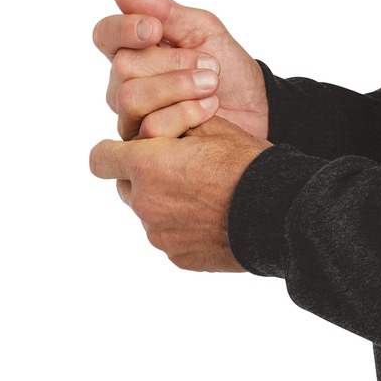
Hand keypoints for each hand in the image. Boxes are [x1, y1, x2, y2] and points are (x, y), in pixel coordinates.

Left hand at [88, 113, 270, 271]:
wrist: (279, 211)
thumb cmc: (246, 163)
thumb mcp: (211, 126)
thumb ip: (172, 123)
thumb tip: (156, 128)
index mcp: (147, 165)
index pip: (100, 158)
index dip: (112, 151)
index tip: (129, 150)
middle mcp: (145, 203)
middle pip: (126, 186)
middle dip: (144, 176)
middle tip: (179, 169)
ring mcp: (159, 235)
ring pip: (150, 213)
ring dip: (167, 203)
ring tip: (205, 196)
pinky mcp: (177, 257)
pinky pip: (170, 237)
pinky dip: (184, 227)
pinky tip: (215, 218)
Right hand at [93, 0, 269, 140]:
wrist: (257, 109)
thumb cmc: (227, 67)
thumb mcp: (202, 30)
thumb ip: (163, 11)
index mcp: (135, 50)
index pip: (105, 35)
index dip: (123, 30)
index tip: (155, 29)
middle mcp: (125, 83)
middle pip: (122, 67)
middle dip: (172, 62)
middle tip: (210, 64)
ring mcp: (133, 117)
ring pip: (130, 98)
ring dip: (178, 87)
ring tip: (212, 84)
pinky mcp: (147, 147)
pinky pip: (149, 129)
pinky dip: (186, 113)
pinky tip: (210, 109)